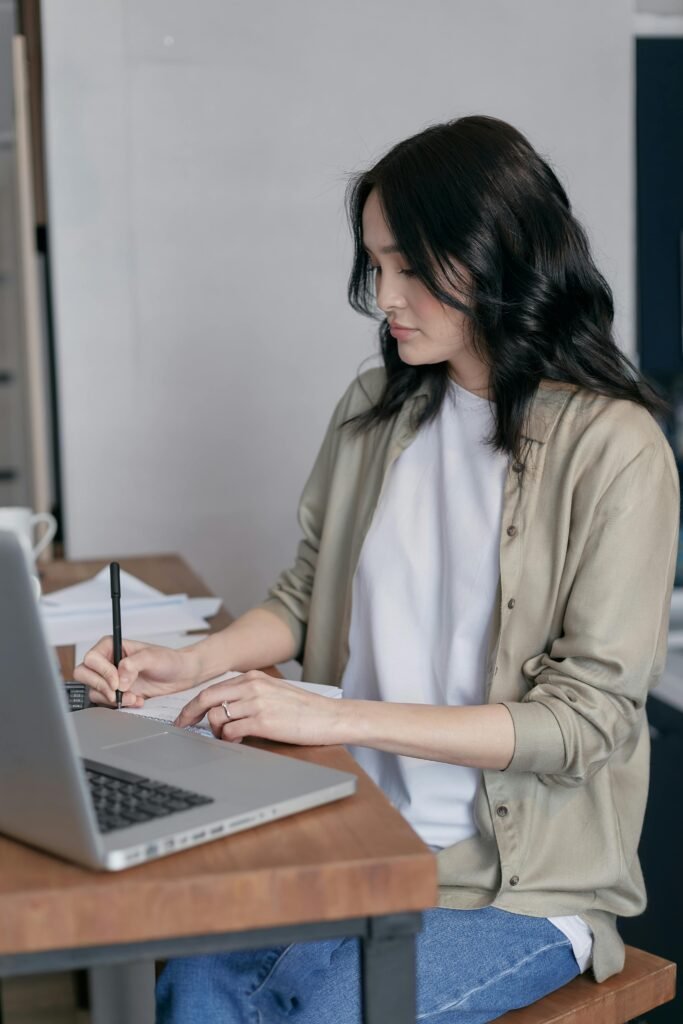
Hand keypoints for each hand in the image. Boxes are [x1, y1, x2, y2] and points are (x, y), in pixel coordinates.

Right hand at [73, 636, 201, 707]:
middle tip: (118, 692)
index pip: (91, 659)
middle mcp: (107, 662)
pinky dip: (120, 705)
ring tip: (133, 697)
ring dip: (113, 698)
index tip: (117, 681)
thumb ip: (132, 664)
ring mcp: (110, 678)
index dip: (101, 672)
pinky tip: (136, 700)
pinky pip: (106, 702)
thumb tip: (119, 678)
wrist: (181, 675)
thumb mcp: (151, 657)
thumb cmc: (168, 660)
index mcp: (111, 646)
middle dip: (101, 687)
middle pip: (84, 674)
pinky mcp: (117, 693)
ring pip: (94, 691)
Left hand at [174, 670, 342, 745]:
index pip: (212, 688)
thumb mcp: (274, 693)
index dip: (193, 704)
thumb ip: (249, 696)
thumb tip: (224, 710)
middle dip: (190, 715)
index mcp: (253, 678)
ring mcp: (257, 703)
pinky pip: (231, 732)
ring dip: (216, 731)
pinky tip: (237, 742)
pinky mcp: (263, 721)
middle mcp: (252, 687)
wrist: (330, 717)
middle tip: (184, 728)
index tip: (185, 716)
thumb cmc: (305, 709)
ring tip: (227, 738)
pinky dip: (228, 740)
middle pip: (207, 698)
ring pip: (217, 717)